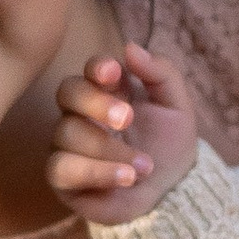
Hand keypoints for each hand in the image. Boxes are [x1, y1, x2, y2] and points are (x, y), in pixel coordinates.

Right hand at [49, 40, 199, 225]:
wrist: (171, 192)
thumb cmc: (169, 145)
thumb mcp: (177, 107)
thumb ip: (161, 74)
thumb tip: (130, 47)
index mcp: (108, 90)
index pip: (91, 68)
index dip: (97, 66)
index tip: (113, 73)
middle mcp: (81, 113)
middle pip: (67, 92)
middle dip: (95, 102)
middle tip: (127, 119)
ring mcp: (68, 144)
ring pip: (68, 133)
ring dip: (110, 150)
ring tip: (145, 166)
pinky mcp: (63, 177)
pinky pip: (61, 168)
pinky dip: (95, 172)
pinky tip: (125, 178)